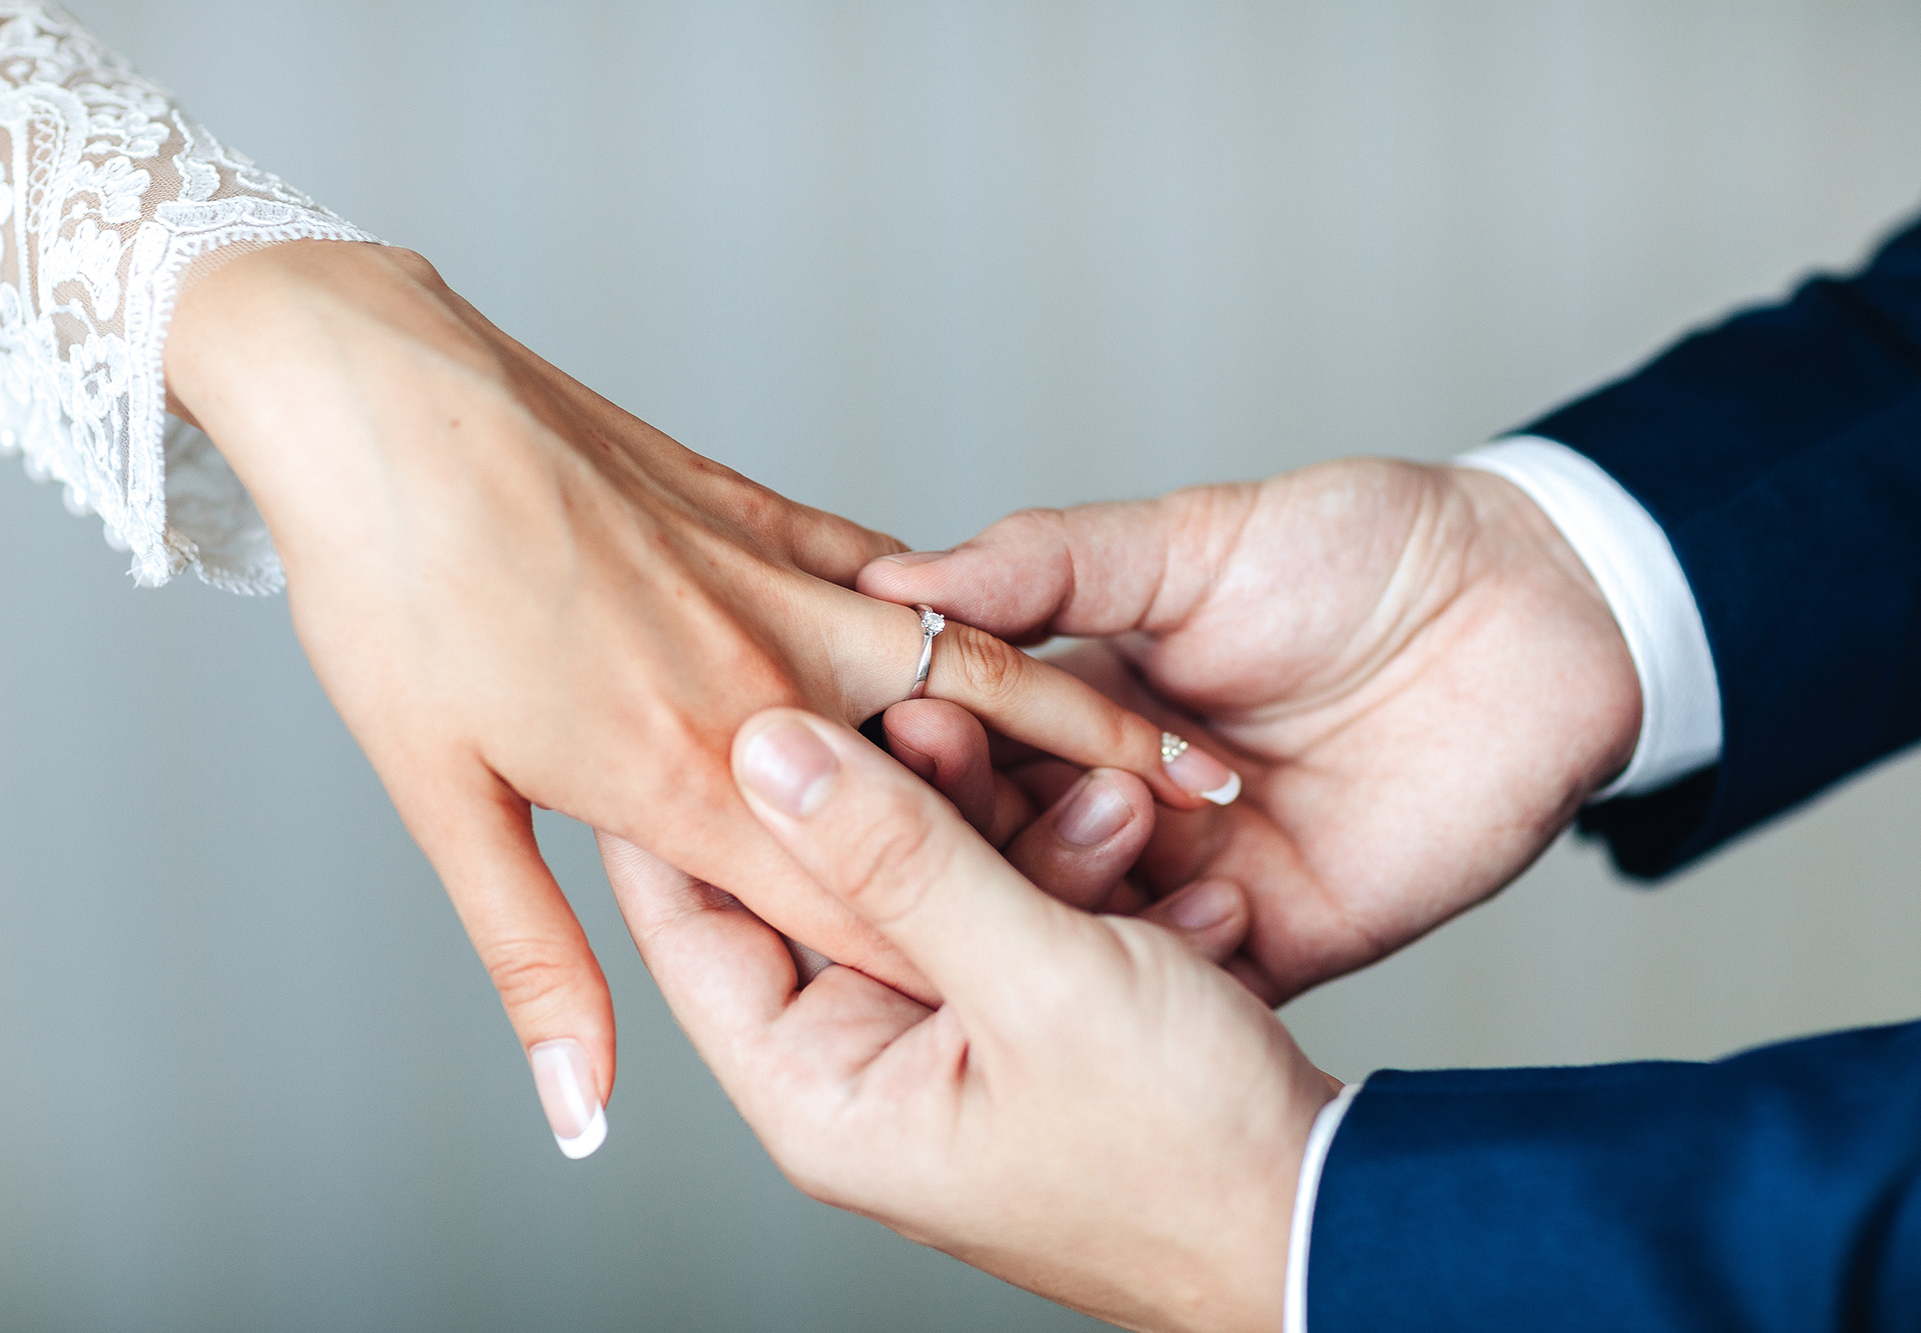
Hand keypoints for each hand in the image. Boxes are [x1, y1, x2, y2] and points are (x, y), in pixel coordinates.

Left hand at [159, 241, 1204, 1151]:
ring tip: (1196, 765)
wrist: (381, 393)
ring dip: (1085, 726)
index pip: (861, 913)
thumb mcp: (445, 802)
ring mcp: (782, 589)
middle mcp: (763, 687)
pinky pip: (907, 578)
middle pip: (956, 793)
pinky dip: (979, 617)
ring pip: (971, 674)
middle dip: (1076, 844)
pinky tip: (1036, 635)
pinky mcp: (776, 515)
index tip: (1058, 1012)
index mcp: (684, 776)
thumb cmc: (393, 592)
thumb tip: (577, 1109)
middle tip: (1200, 876)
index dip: (960, 970)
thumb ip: (539, 964)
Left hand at [604, 708, 1335, 1332]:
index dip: (677, 803)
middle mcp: (870, 1067)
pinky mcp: (1031, 1021)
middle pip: (829, 889)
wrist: (1329, 1218)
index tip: (681, 688)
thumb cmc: (1186, 1153)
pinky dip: (1081, 878)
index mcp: (823, 1088)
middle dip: (906, 794)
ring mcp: (953, 1043)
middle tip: (946, 707)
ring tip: (1117, 801)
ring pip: (940, 886)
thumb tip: (763, 751)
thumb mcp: (1035, 983)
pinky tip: (1161, 865)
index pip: (693, 921)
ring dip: (1027, 831)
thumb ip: (898, 858)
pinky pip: (1020, 914)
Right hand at [859, 460, 1642, 1001]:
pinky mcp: (1271, 941)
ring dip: (1023, 905)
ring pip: (1069, 926)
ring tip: (982, 870)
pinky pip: (1178, 983)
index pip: (952, 746)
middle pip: (990, 849)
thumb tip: (894, 583)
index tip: (825, 736)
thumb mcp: (1186, 541)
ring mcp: (1190, 879)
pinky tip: (1085, 963)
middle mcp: (1117, 803)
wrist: (1538, 613)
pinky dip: (1131, 977)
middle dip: (939, 835)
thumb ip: (1044, 568)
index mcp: (1078, 706)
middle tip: (888, 815)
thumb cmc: (1361, 550)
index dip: (896, 747)